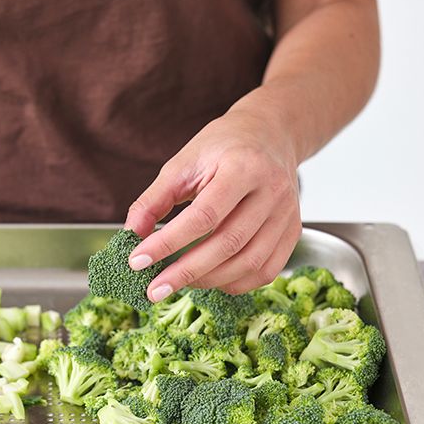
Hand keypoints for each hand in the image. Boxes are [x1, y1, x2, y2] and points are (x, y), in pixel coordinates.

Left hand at [125, 109, 301, 300]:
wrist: (269, 135)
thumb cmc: (222, 148)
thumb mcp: (182, 164)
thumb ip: (154, 199)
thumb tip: (131, 234)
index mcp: (243, 167)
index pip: (203, 215)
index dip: (168, 242)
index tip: (137, 260)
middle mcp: (273, 192)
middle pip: (228, 244)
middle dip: (185, 272)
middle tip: (153, 289)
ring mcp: (288, 214)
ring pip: (248, 263)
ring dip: (208, 281)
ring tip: (175, 284)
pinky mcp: (293, 232)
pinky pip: (265, 271)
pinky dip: (234, 283)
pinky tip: (209, 280)